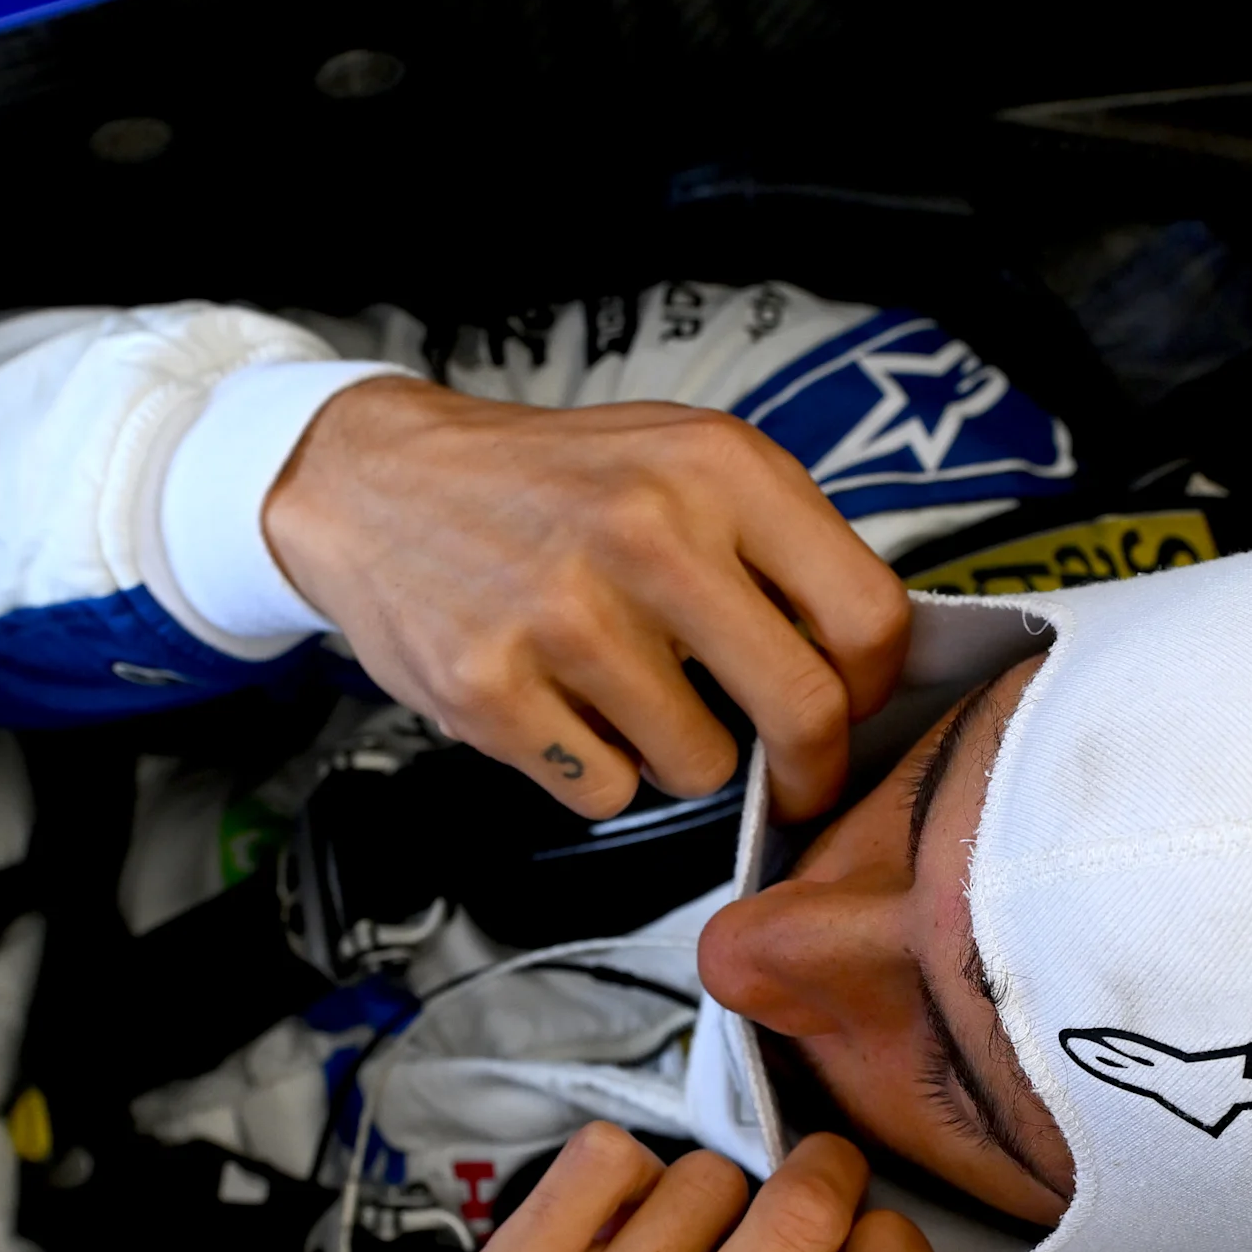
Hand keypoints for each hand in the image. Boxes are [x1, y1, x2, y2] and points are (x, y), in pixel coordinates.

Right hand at [262, 378, 910, 821]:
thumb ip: (780, 548)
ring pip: (701, 767)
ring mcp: (564, 615)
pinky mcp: (491, 690)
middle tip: (793, 779)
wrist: (378, 482)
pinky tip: (561, 706)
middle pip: (804, 712)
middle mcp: (649, 532)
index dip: (873, 688)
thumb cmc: (555, 486)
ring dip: (680, 757)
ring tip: (628, 693)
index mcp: (719, 467)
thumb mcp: (683, 461)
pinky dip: (595, 771)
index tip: (849, 707)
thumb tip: (865, 674)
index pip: (869, 616)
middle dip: (810, 768)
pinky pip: (604, 791)